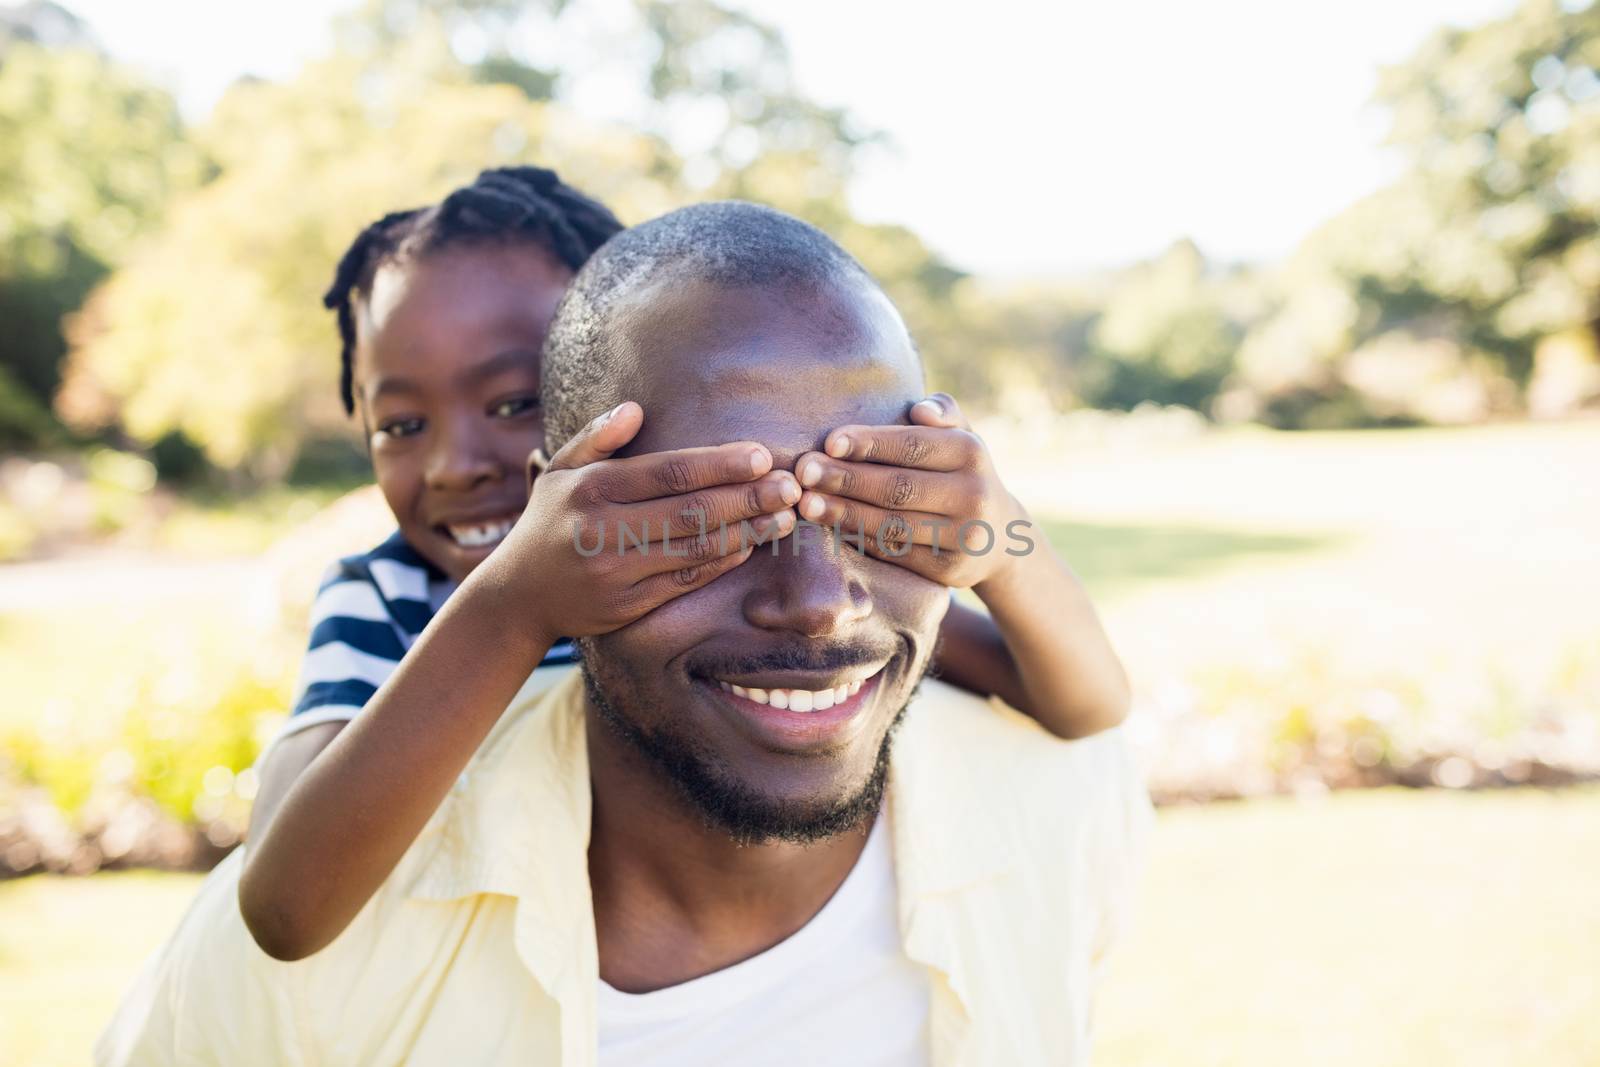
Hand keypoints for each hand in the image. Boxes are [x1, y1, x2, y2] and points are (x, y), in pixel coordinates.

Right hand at [488, 401, 799, 647]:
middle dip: (747, 498)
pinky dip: (722, 561)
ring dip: (746, 532)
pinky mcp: (629, 605)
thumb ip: (596, 438)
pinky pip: (686, 579)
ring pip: (694, 548)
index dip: (719, 465)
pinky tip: (751, 544)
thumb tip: (636, 409)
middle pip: (690, 511)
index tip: (762, 456)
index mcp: (592, 489)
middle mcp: (604, 530)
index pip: (668, 473)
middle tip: (791, 486)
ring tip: (784, 516)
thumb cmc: (549, 521)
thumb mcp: (559, 471)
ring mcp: (617, 571)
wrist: (517, 596)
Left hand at [791, 393, 1027, 588]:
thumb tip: (920, 409)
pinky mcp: (948, 570)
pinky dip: (859, 538)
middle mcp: (972, 495)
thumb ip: (944, 411)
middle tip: (804, 473)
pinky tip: (831, 526)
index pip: (913, 445)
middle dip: (846, 479)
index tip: (829, 442)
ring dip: (844, 513)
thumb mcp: (962, 436)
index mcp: (971, 453)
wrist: (1000, 536)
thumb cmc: (962, 473)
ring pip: (892, 524)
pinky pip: (895, 552)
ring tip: (807, 504)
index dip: (869, 443)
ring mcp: (962, 536)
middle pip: (898, 487)